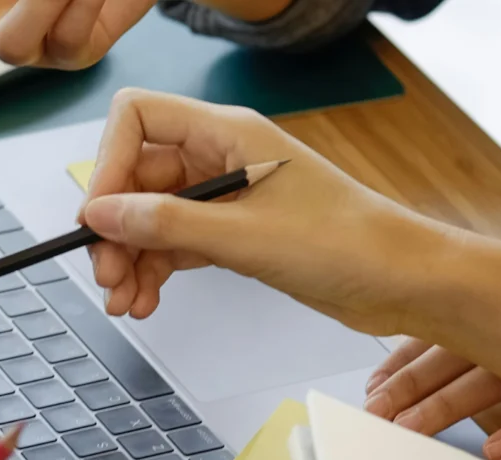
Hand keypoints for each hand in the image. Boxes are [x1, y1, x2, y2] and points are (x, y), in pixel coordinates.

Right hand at [78, 89, 450, 334]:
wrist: (402, 281)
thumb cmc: (349, 244)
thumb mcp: (245, 237)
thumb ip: (168, 224)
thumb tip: (104, 214)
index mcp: (229, 132)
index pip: (139, 119)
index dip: (108, 164)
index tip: (98, 216)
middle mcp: (223, 156)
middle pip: (139, 176)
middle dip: (116, 227)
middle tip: (106, 274)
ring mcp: (228, 196)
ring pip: (153, 217)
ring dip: (131, 257)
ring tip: (124, 299)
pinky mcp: (236, 232)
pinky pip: (176, 243)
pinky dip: (156, 270)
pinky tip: (147, 299)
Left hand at [364, 337, 500, 459]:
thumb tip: (453, 351)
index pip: (447, 328)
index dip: (404, 358)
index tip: (372, 386)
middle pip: (457, 353)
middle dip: (410, 383)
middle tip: (372, 411)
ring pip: (494, 379)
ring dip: (448, 405)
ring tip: (408, 429)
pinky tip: (493, 450)